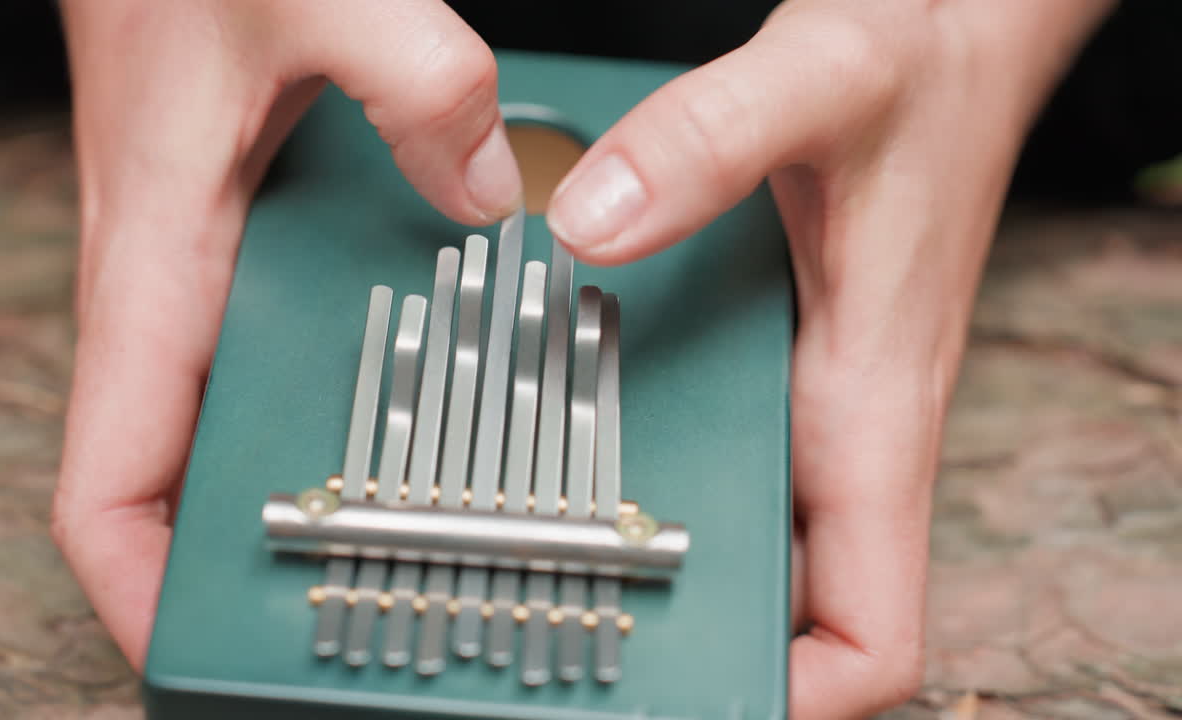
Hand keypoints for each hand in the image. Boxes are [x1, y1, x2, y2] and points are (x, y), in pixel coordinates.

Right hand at [50, 0, 519, 670]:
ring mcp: (201, 268)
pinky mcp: (235, 235)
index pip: (108, 477)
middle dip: (238, 559)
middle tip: (347, 602)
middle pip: (178, 476)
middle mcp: (170, 285)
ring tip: (394, 531)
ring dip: (285, 483)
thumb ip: (419, 86)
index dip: (138, 586)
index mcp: (158, 264)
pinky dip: (317, 394)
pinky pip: (264, 349)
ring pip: (223, 420)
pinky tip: (398, 397)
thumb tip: (489, 193)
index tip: (194, 647)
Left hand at [545, 1, 1113, 715]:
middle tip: (583, 644)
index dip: (808, 698)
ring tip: (559, 574)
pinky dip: (674, 489)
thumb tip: (587, 229)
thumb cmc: (921, 63)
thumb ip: (704, 145)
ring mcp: (814, 403)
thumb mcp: (816, 81)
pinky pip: (738, 466)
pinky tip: (590, 459)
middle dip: (709, 651)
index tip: (709, 701)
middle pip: (797, 613)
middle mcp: (844, 425)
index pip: (879, 630)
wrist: (950, 31)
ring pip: (763, 546)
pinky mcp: (787, 364)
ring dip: (683, 579)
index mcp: (874, 406)